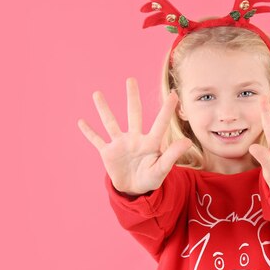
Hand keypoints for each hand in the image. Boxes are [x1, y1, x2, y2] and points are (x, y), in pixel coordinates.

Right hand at [77, 77, 191, 195]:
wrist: (134, 189)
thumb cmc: (151, 178)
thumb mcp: (162, 169)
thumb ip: (172, 155)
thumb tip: (188, 141)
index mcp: (150, 143)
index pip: (160, 123)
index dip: (167, 110)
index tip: (173, 93)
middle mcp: (135, 138)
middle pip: (134, 114)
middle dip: (132, 97)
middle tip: (131, 80)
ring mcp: (120, 144)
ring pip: (111, 123)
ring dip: (104, 109)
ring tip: (97, 94)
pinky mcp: (108, 152)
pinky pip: (97, 140)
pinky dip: (89, 132)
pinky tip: (81, 122)